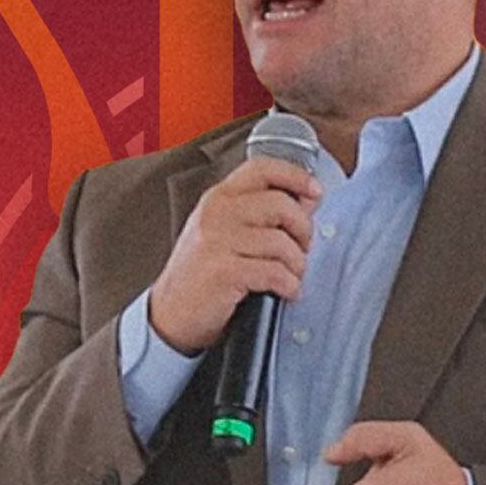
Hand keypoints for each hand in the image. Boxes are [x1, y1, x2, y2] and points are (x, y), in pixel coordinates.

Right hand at [149, 158, 319, 353]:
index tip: (315, 191)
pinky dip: (289, 285)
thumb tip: (307, 199)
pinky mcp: (223, 272)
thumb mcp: (225, 233)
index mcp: (218, 198)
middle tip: (302, 249)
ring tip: (291, 276)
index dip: (295, 176)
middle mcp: (216, 214)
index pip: (262, 169)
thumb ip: (262, 213)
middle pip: (280, 204)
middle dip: (303, 230)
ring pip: (282, 242)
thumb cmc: (201, 275)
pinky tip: (285, 291)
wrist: (170, 315)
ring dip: (297, 265)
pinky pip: (275, 272)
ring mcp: (216, 241)